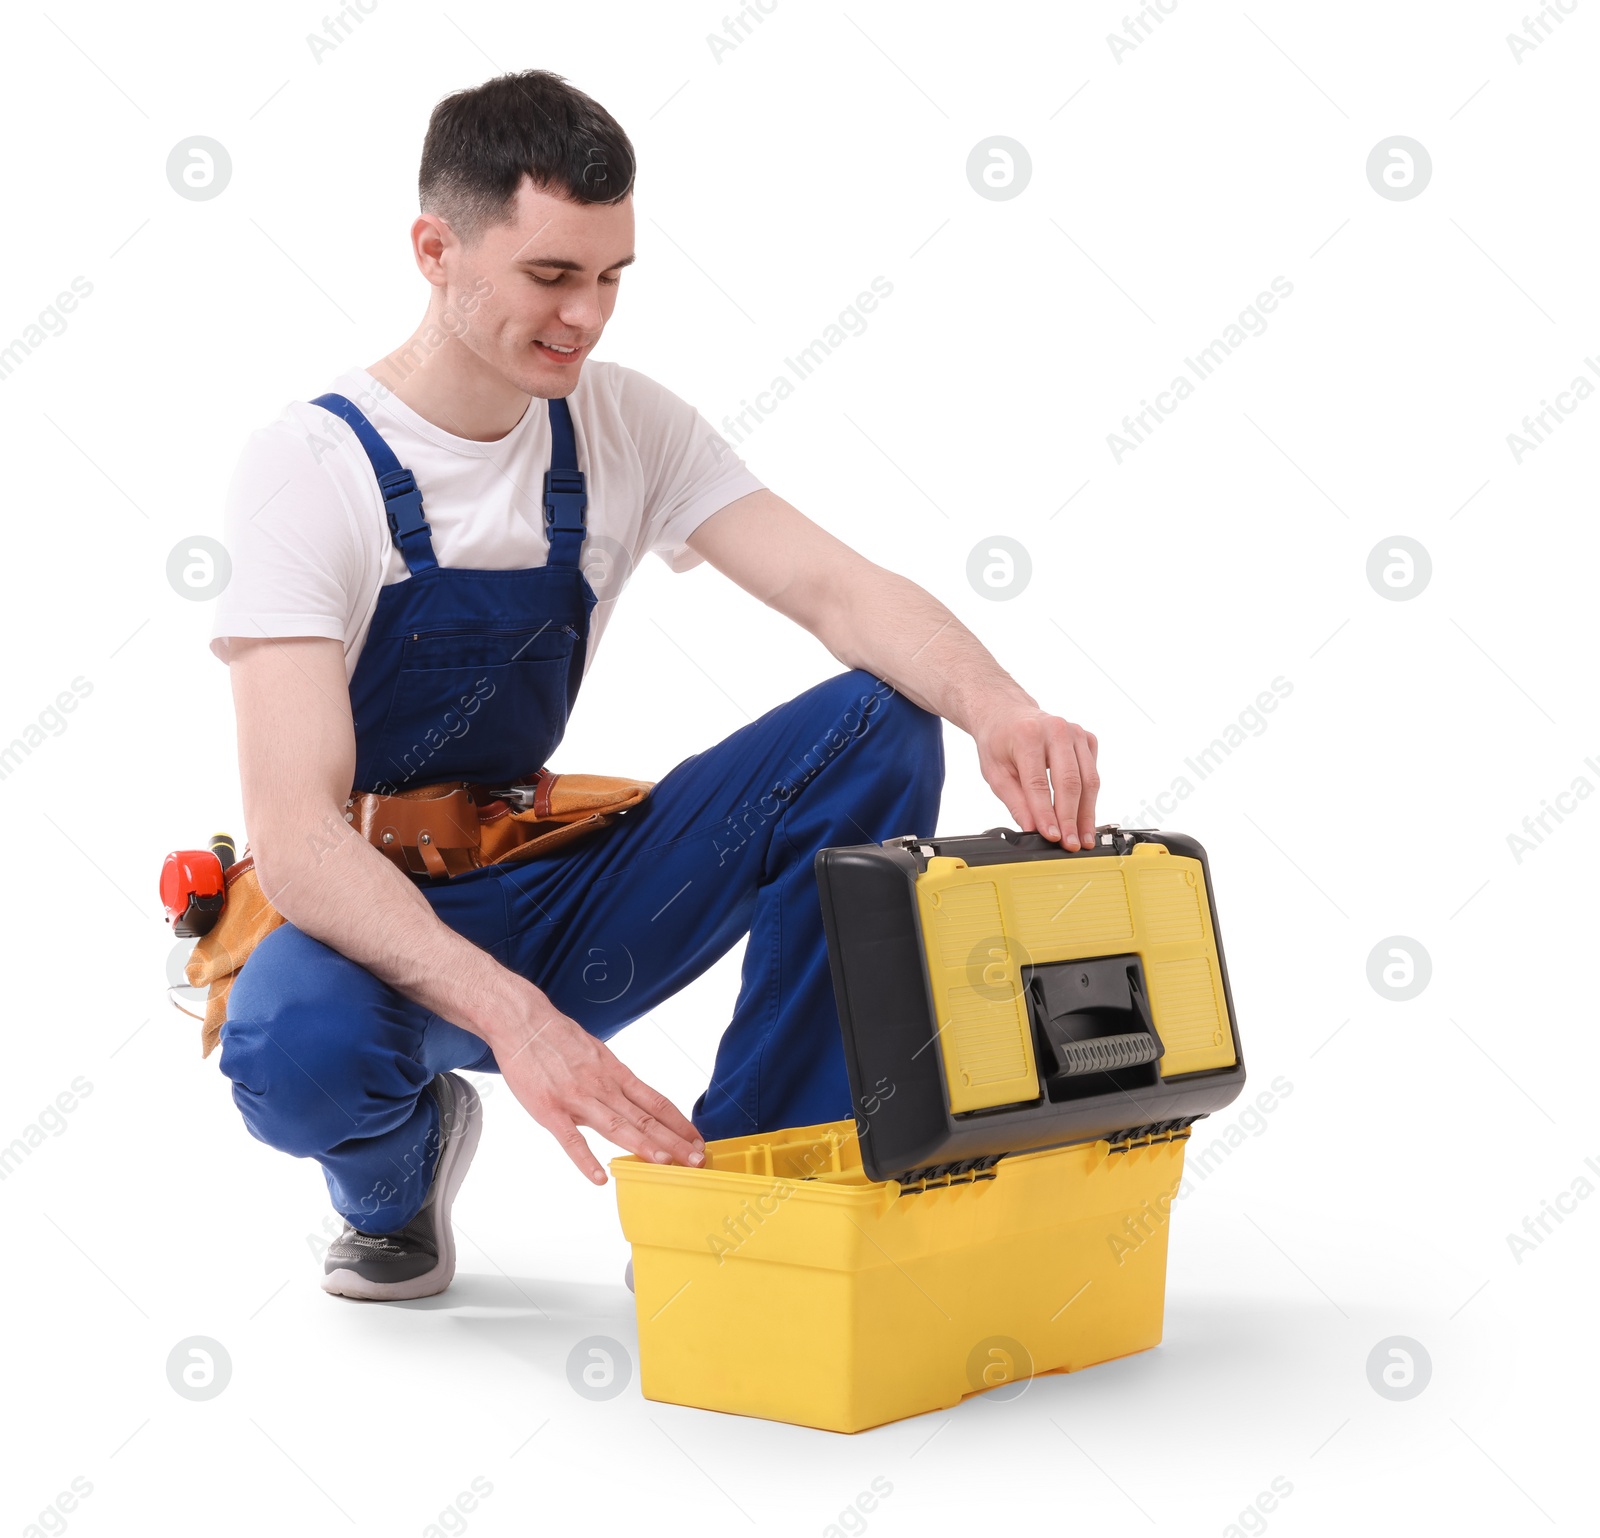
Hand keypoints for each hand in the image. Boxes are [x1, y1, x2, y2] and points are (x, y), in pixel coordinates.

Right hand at [490, 1001, 705, 1183]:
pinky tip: (599, 1178)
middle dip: (674, 1141)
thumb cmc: (558, 1037)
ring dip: (644, 1146)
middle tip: (698, 1160)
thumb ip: (611, 1081)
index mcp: (615, 1074)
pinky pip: (570, 1139)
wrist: (523, 1022)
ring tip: (667, 1164)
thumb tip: (627, 1102)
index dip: (678, 1123)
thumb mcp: (596, 1054)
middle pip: (645, 1118)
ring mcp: (577, 1098)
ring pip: (617, 1127)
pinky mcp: (549, 1109)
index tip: (697, 1139)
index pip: (656, 1102)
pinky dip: (585, 1160)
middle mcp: (603, 1087)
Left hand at [972, 703, 1099, 850]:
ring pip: (1089, 780)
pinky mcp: (1087, 738)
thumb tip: (1033, 828)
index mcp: (1028, 735)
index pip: (1039, 783)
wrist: (1007, 714)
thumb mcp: (995, 773)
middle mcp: (1056, 729)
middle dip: (1071, 818)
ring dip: (1087, 813)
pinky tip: (1084, 816)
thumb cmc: (999, 741)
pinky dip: (1090, 798)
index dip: (1046, 813)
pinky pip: (1093, 773)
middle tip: (1071, 844)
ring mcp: (1076, 732)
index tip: (1052, 836)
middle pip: (1070, 782)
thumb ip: (1015, 801)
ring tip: (1083, 838)